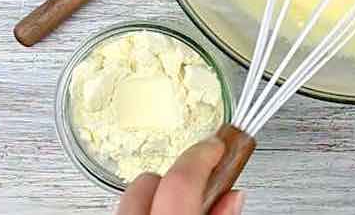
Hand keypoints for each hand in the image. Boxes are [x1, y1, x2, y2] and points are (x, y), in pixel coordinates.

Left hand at [115, 138, 244, 214]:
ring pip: (129, 196)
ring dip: (155, 196)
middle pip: (146, 181)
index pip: (180, 181)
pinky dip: (142, 210)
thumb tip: (232, 196)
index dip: (201, 157)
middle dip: (173, 178)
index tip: (216, 146)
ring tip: (178, 207)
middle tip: (198, 185)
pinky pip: (122, 211)